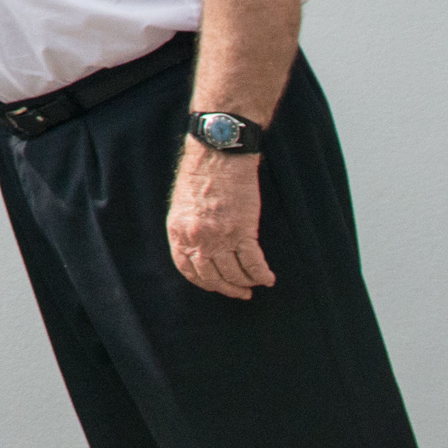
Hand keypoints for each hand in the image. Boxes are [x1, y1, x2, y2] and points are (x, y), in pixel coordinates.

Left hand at [168, 138, 272, 297]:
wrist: (218, 154)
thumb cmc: (201, 175)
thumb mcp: (183, 205)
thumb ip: (188, 229)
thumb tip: (198, 250)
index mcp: (178, 232)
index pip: (188, 270)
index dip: (205, 283)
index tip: (217, 286)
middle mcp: (196, 238)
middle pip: (212, 277)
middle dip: (228, 288)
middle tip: (241, 293)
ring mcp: (219, 236)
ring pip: (234, 273)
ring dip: (247, 282)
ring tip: (255, 283)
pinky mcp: (242, 231)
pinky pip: (253, 263)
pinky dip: (262, 274)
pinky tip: (269, 278)